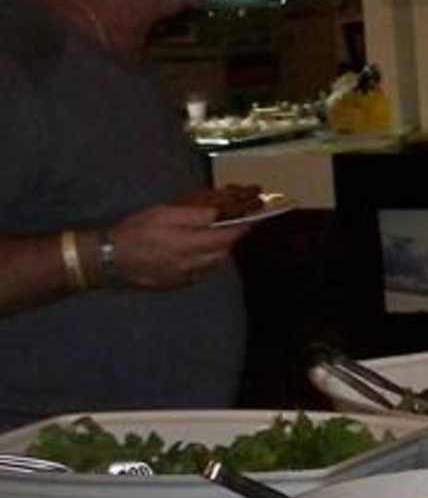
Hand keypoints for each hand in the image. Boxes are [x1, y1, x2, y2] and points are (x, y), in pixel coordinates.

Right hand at [106, 203, 244, 289]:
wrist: (108, 259)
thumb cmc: (134, 232)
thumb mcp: (162, 214)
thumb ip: (194, 215)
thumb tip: (218, 214)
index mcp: (190, 244)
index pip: (227, 238)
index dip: (240, 229)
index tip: (249, 221)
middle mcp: (193, 264)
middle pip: (222, 253)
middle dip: (228, 241)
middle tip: (228, 228)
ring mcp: (185, 277)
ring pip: (212, 265)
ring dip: (216, 252)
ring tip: (210, 238)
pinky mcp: (176, 284)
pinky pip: (199, 273)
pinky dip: (202, 262)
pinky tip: (192, 253)